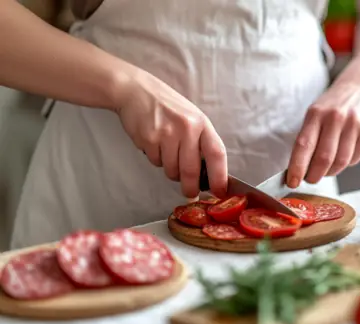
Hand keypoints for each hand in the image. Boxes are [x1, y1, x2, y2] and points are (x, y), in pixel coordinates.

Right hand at [114, 69, 227, 197]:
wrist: (136, 91)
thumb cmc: (168, 107)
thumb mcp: (192, 118)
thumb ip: (201, 141)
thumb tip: (208, 174)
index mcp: (202, 123)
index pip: (217, 153)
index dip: (219, 176)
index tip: (219, 191)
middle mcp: (186, 128)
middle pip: (191, 170)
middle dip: (190, 187)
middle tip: (189, 193)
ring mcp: (166, 133)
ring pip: (171, 170)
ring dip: (170, 170)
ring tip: (167, 152)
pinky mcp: (148, 139)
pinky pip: (155, 162)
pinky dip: (156, 159)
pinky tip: (154, 143)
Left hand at [286, 79, 359, 187]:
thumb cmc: (332, 106)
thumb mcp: (314, 114)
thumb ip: (307, 139)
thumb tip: (298, 170)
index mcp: (316, 113)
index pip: (304, 145)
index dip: (297, 168)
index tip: (292, 181)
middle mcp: (336, 117)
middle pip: (324, 159)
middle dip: (314, 175)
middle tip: (310, 179)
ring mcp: (355, 124)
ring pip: (340, 162)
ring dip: (330, 172)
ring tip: (325, 169)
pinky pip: (354, 159)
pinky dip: (345, 164)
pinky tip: (341, 156)